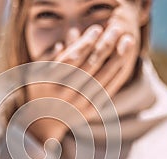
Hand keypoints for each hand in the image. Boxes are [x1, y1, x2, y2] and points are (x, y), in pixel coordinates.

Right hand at [26, 15, 139, 142]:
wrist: (43, 121)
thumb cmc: (41, 88)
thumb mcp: (39, 69)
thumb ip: (55, 52)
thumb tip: (74, 33)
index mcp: (49, 82)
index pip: (72, 58)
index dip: (86, 43)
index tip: (97, 29)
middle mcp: (64, 94)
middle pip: (90, 66)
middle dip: (105, 46)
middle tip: (116, 29)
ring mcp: (78, 104)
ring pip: (102, 78)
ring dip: (117, 58)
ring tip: (127, 41)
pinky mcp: (89, 111)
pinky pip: (107, 90)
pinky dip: (118, 74)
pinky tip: (125, 60)